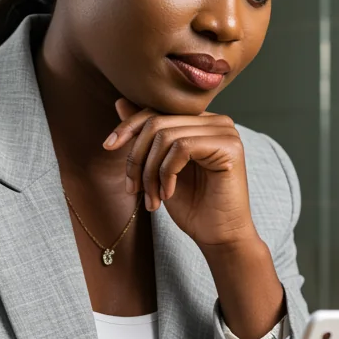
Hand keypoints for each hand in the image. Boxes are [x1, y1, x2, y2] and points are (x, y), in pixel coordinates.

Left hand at [103, 98, 254, 248]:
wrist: (219, 236)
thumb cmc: (192, 205)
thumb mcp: (158, 168)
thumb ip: (145, 136)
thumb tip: (120, 102)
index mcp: (200, 122)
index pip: (157, 112)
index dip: (129, 127)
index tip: (108, 146)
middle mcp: (216, 121)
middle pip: (157, 123)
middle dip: (136, 158)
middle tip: (133, 189)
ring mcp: (225, 132)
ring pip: (166, 137)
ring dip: (150, 172)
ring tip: (151, 198)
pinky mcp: (229, 147)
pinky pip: (182, 147)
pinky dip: (166, 173)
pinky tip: (168, 194)